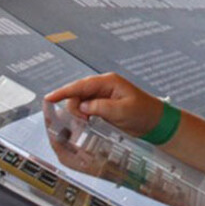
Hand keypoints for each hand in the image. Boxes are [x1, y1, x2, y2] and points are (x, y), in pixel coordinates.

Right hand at [45, 73, 164, 137]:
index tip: (49, 98)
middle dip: (73, 106)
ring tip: (85, 123)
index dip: (64, 92)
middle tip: (80, 121)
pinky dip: (83, 116)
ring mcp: (103, 96)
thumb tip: (82, 107)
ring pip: (80, 102)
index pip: (81, 85)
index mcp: (108, 82)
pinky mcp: (103, 106)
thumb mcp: (122, 110)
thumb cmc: (143, 112)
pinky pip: (86, 108)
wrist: (155, 121)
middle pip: (78, 93)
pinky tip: (85, 123)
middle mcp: (104, 87)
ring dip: (78, 112)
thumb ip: (100, 107)